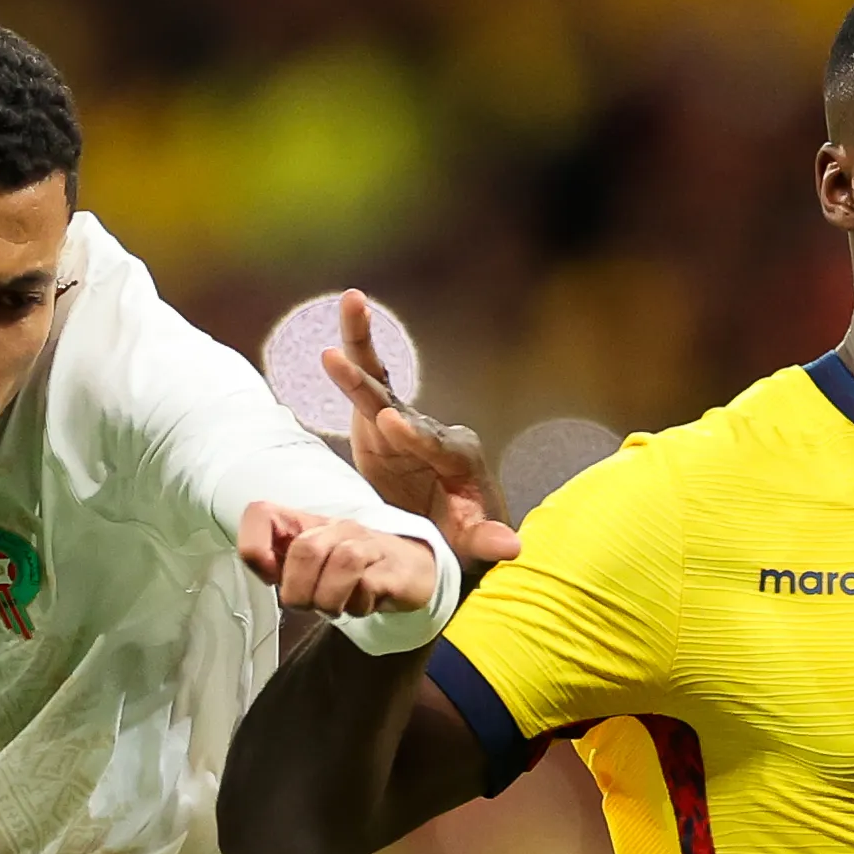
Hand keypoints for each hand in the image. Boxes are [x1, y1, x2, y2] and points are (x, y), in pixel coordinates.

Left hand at [236, 502, 442, 620]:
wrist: (407, 570)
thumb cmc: (349, 571)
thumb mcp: (307, 568)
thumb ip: (277, 566)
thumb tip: (263, 570)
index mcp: (306, 524)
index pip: (261, 514)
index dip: (256, 548)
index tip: (270, 575)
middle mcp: (336, 527)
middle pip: (305, 549)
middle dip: (298, 590)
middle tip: (307, 604)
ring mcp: (367, 544)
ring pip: (341, 562)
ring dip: (328, 600)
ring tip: (333, 608)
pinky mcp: (392, 569)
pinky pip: (368, 586)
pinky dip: (357, 605)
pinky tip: (360, 605)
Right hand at [320, 291, 518, 569]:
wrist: (445, 525)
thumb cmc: (462, 533)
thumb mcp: (475, 541)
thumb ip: (489, 540)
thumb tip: (513, 549)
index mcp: (459, 458)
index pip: (435, 446)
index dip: (412, 436)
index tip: (390, 423)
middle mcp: (432, 433)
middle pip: (405, 411)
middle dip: (382, 397)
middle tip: (356, 376)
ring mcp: (404, 424)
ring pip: (382, 384)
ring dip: (365, 347)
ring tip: (353, 304)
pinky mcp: (379, 422)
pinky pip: (366, 384)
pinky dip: (353, 355)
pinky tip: (341, 322)